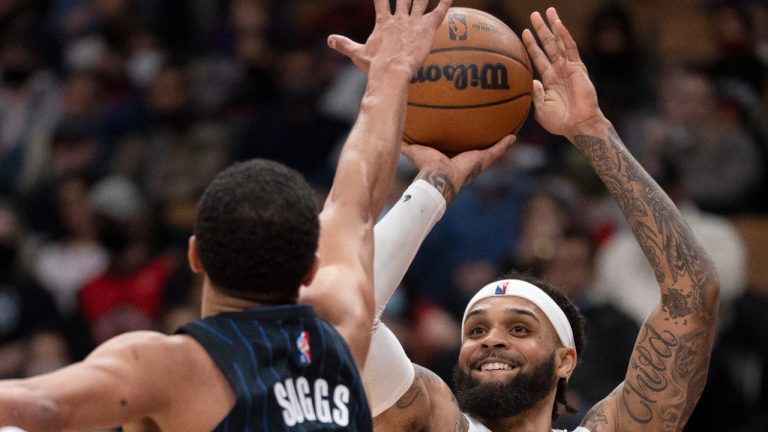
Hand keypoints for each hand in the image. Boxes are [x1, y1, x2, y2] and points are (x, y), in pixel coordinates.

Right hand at [327, 0, 451, 77]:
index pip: (381, 0)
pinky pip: (439, 12)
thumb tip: (329, 40)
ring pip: (421, 0)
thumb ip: (344, 44)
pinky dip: (445, 2)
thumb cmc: (374, 66)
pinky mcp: (427, 29)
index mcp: (383, 22)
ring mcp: (413, 22)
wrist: (391, 72)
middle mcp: (399, 18)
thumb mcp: (358, 54)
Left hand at [401, 135, 514, 202]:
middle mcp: (466, 162)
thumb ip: (406, 143)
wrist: (439, 177)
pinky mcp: (483, 160)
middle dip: (482, 144)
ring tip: (508, 133)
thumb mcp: (415, 150)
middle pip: (476, 152)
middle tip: (488, 133)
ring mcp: (476, 162)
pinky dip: (505, 144)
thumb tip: (393, 134)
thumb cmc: (426, 168)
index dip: (461, 145)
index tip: (464, 137)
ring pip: (491, 152)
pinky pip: (497, 151)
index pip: (457, 151)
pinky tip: (513, 136)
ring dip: (499, 144)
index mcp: (452, 160)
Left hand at [522, 8, 603, 139]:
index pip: (538, 57)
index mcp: (549, 80)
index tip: (523, 32)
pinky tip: (558, 24)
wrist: (578, 125)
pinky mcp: (577, 67)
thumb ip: (535, 94)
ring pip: (559, 42)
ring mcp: (568, 67)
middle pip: (548, 45)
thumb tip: (532, 81)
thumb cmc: (559, 122)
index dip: (531, 45)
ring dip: (553, 26)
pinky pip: (570, 47)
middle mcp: (558, 70)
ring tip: (548, 11)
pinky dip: (564, 35)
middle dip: (541, 30)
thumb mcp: (540, 109)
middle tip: (534, 15)